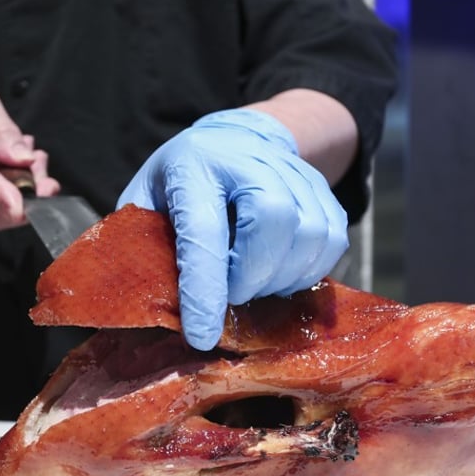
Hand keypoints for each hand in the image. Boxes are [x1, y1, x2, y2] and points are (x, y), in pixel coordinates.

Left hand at [117, 108, 348, 350]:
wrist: (232, 139)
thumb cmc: (181, 182)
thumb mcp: (145, 201)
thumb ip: (141, 246)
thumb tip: (142, 307)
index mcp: (194, 166)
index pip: (204, 231)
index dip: (204, 289)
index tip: (202, 336)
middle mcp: (248, 160)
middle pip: (275, 222)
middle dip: (253, 277)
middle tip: (232, 295)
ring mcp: (293, 170)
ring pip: (311, 235)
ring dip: (283, 279)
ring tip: (255, 284)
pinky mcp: (323, 188)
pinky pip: (333, 240)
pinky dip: (309, 271)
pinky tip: (280, 273)